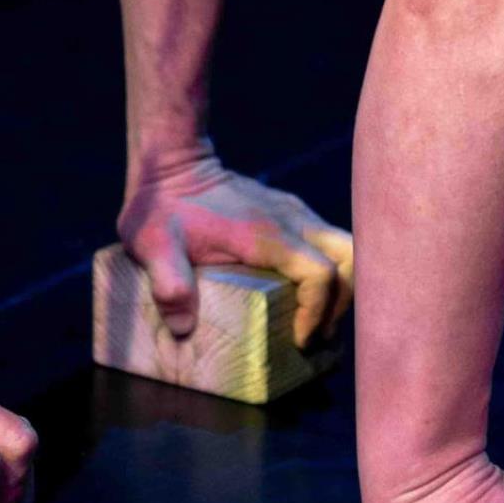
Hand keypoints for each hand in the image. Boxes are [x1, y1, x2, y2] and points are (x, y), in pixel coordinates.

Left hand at [118, 147, 353, 347]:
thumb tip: (183, 327)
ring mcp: (295, 212)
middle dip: (342, 301)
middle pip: (350, 260)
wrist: (172, 163)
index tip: (299, 339)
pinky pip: (328, 243)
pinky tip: (300, 294)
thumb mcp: (153, 246)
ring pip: (346, 249)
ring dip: (340, 287)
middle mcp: (291, 220)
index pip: (321, 274)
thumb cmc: (161, 208)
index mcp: (266, 235)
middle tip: (317, 333)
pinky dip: (329, 272)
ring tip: (315, 320)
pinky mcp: (291, 212)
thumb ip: (168, 284)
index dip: (318, 311)